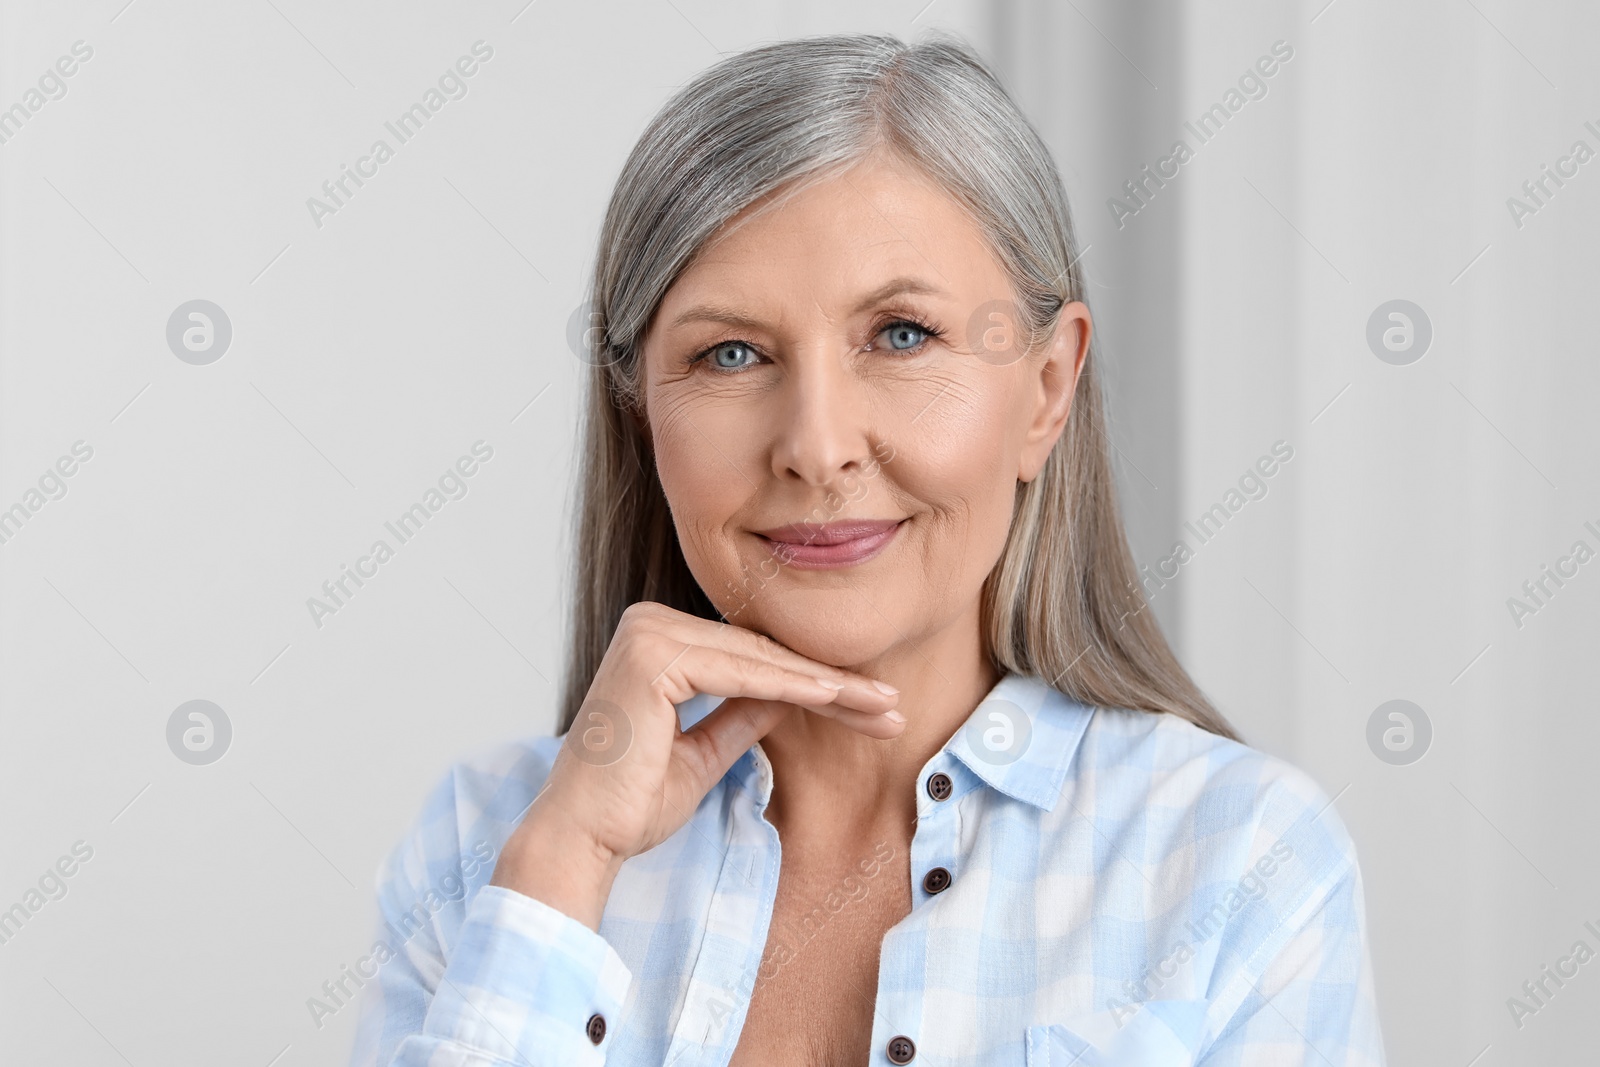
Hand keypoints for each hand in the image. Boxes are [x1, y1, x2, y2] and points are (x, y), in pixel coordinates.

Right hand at [490, 601, 902, 927]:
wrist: (583, 837)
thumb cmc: (631, 802)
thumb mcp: (704, 753)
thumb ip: (744, 713)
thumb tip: (796, 691)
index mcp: (656, 640)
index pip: (751, 658)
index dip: (815, 684)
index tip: (870, 708)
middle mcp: (647, 623)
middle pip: (762, 655)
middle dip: (833, 685)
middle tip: (891, 706)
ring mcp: (647, 633)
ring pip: (761, 661)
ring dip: (828, 687)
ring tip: (882, 708)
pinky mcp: (653, 655)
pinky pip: (742, 673)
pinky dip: (794, 687)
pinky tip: (839, 698)